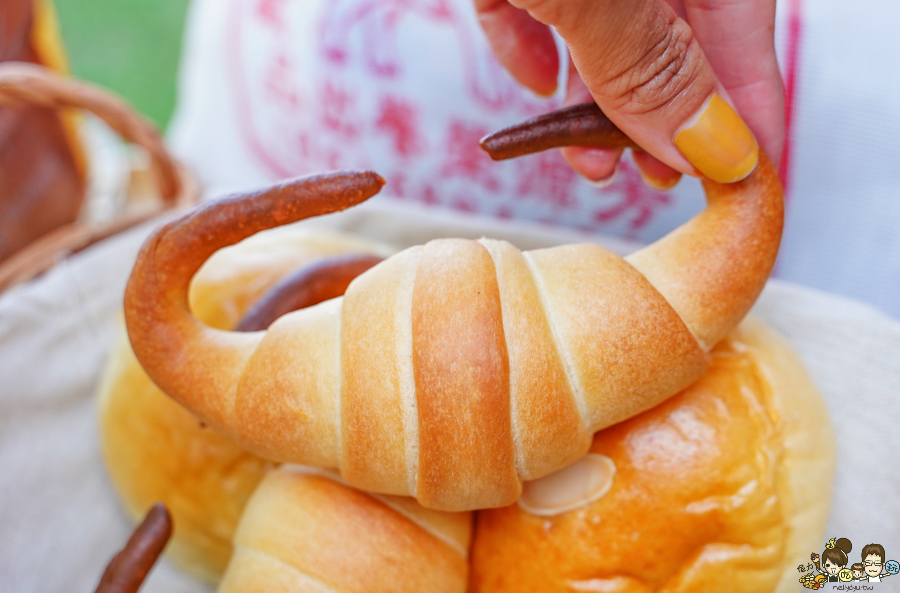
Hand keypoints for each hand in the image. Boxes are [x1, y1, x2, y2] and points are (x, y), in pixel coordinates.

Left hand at [474, 0, 783, 185]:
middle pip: (678, 33)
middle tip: (657, 180)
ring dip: (597, 100)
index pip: (745, 27)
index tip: (750, 180)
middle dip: (664, 114)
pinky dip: (536, 46)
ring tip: (588, 163)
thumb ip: (646, 60)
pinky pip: (535, 4)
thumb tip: (716, 147)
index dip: (750, 109)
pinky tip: (534, 80)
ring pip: (605, 28)